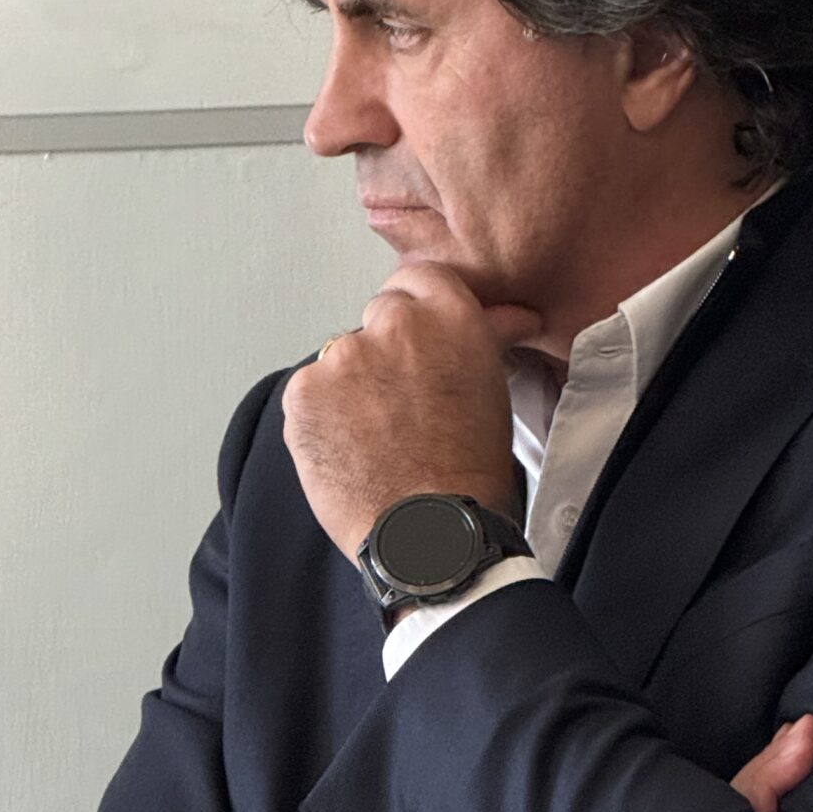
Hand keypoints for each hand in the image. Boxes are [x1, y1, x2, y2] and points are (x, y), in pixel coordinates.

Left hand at [281, 262, 544, 561]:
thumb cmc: (469, 473)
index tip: (416, 343)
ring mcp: (343, 356)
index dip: (415, 315)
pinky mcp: (303, 391)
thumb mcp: (491, 393)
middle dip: (384, 353)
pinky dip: (320, 416)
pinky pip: (309, 393)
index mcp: (449, 316)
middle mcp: (394, 325)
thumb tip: (508, 313)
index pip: (417, 279)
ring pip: (340, 357)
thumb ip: (487, 339)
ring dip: (350, 386)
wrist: (428, 532)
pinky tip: (348, 449)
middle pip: (377, 317)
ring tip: (375, 438)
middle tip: (400, 405)